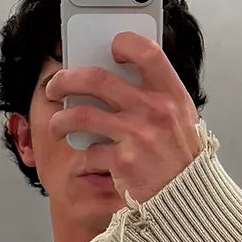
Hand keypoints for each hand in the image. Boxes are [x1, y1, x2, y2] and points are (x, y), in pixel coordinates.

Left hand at [46, 32, 201, 203]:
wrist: (187, 199)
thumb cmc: (180, 158)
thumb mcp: (180, 119)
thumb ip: (155, 96)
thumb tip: (117, 76)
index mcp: (171, 95)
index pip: (147, 52)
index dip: (125, 43)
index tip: (111, 48)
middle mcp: (153, 111)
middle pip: (96, 79)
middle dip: (66, 79)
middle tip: (55, 86)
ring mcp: (137, 136)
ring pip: (80, 115)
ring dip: (61, 119)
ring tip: (57, 124)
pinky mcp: (122, 162)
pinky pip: (89, 151)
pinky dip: (84, 154)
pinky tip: (88, 156)